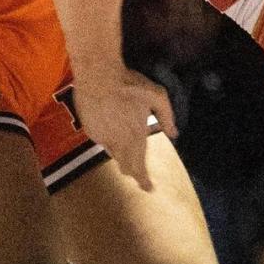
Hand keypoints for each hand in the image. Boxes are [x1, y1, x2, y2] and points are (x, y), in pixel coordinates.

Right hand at [73, 64, 176, 190]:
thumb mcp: (157, 96)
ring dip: (121, 155)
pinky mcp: (89, 130)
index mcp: (135, 136)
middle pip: (125, 166)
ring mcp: (101, 137)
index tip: (148, 188)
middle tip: (139, 174)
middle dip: (133, 171)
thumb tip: (174, 134)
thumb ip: (167, 117)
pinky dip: (109, 140)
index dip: (143, 181)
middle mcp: (117, 142)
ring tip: (127, 150)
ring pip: (113, 154)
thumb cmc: (129, 84)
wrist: (97, 74)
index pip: (139, 167)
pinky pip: (102, 141)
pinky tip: (111, 127)